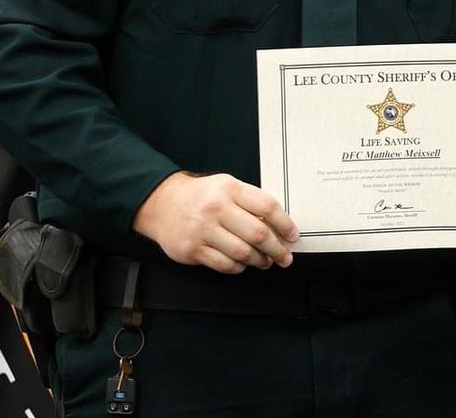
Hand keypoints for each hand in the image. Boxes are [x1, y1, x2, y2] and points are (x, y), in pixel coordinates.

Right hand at [132, 172, 299, 272]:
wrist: (162, 203)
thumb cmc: (203, 196)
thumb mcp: (227, 187)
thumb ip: (251, 203)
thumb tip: (279, 226)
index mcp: (230, 189)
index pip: (267, 207)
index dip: (285, 224)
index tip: (293, 236)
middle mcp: (217, 208)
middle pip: (258, 233)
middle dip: (277, 249)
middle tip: (285, 257)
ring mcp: (203, 230)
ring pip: (243, 253)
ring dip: (260, 260)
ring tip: (266, 261)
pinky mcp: (192, 250)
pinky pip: (224, 264)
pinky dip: (239, 267)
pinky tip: (243, 264)